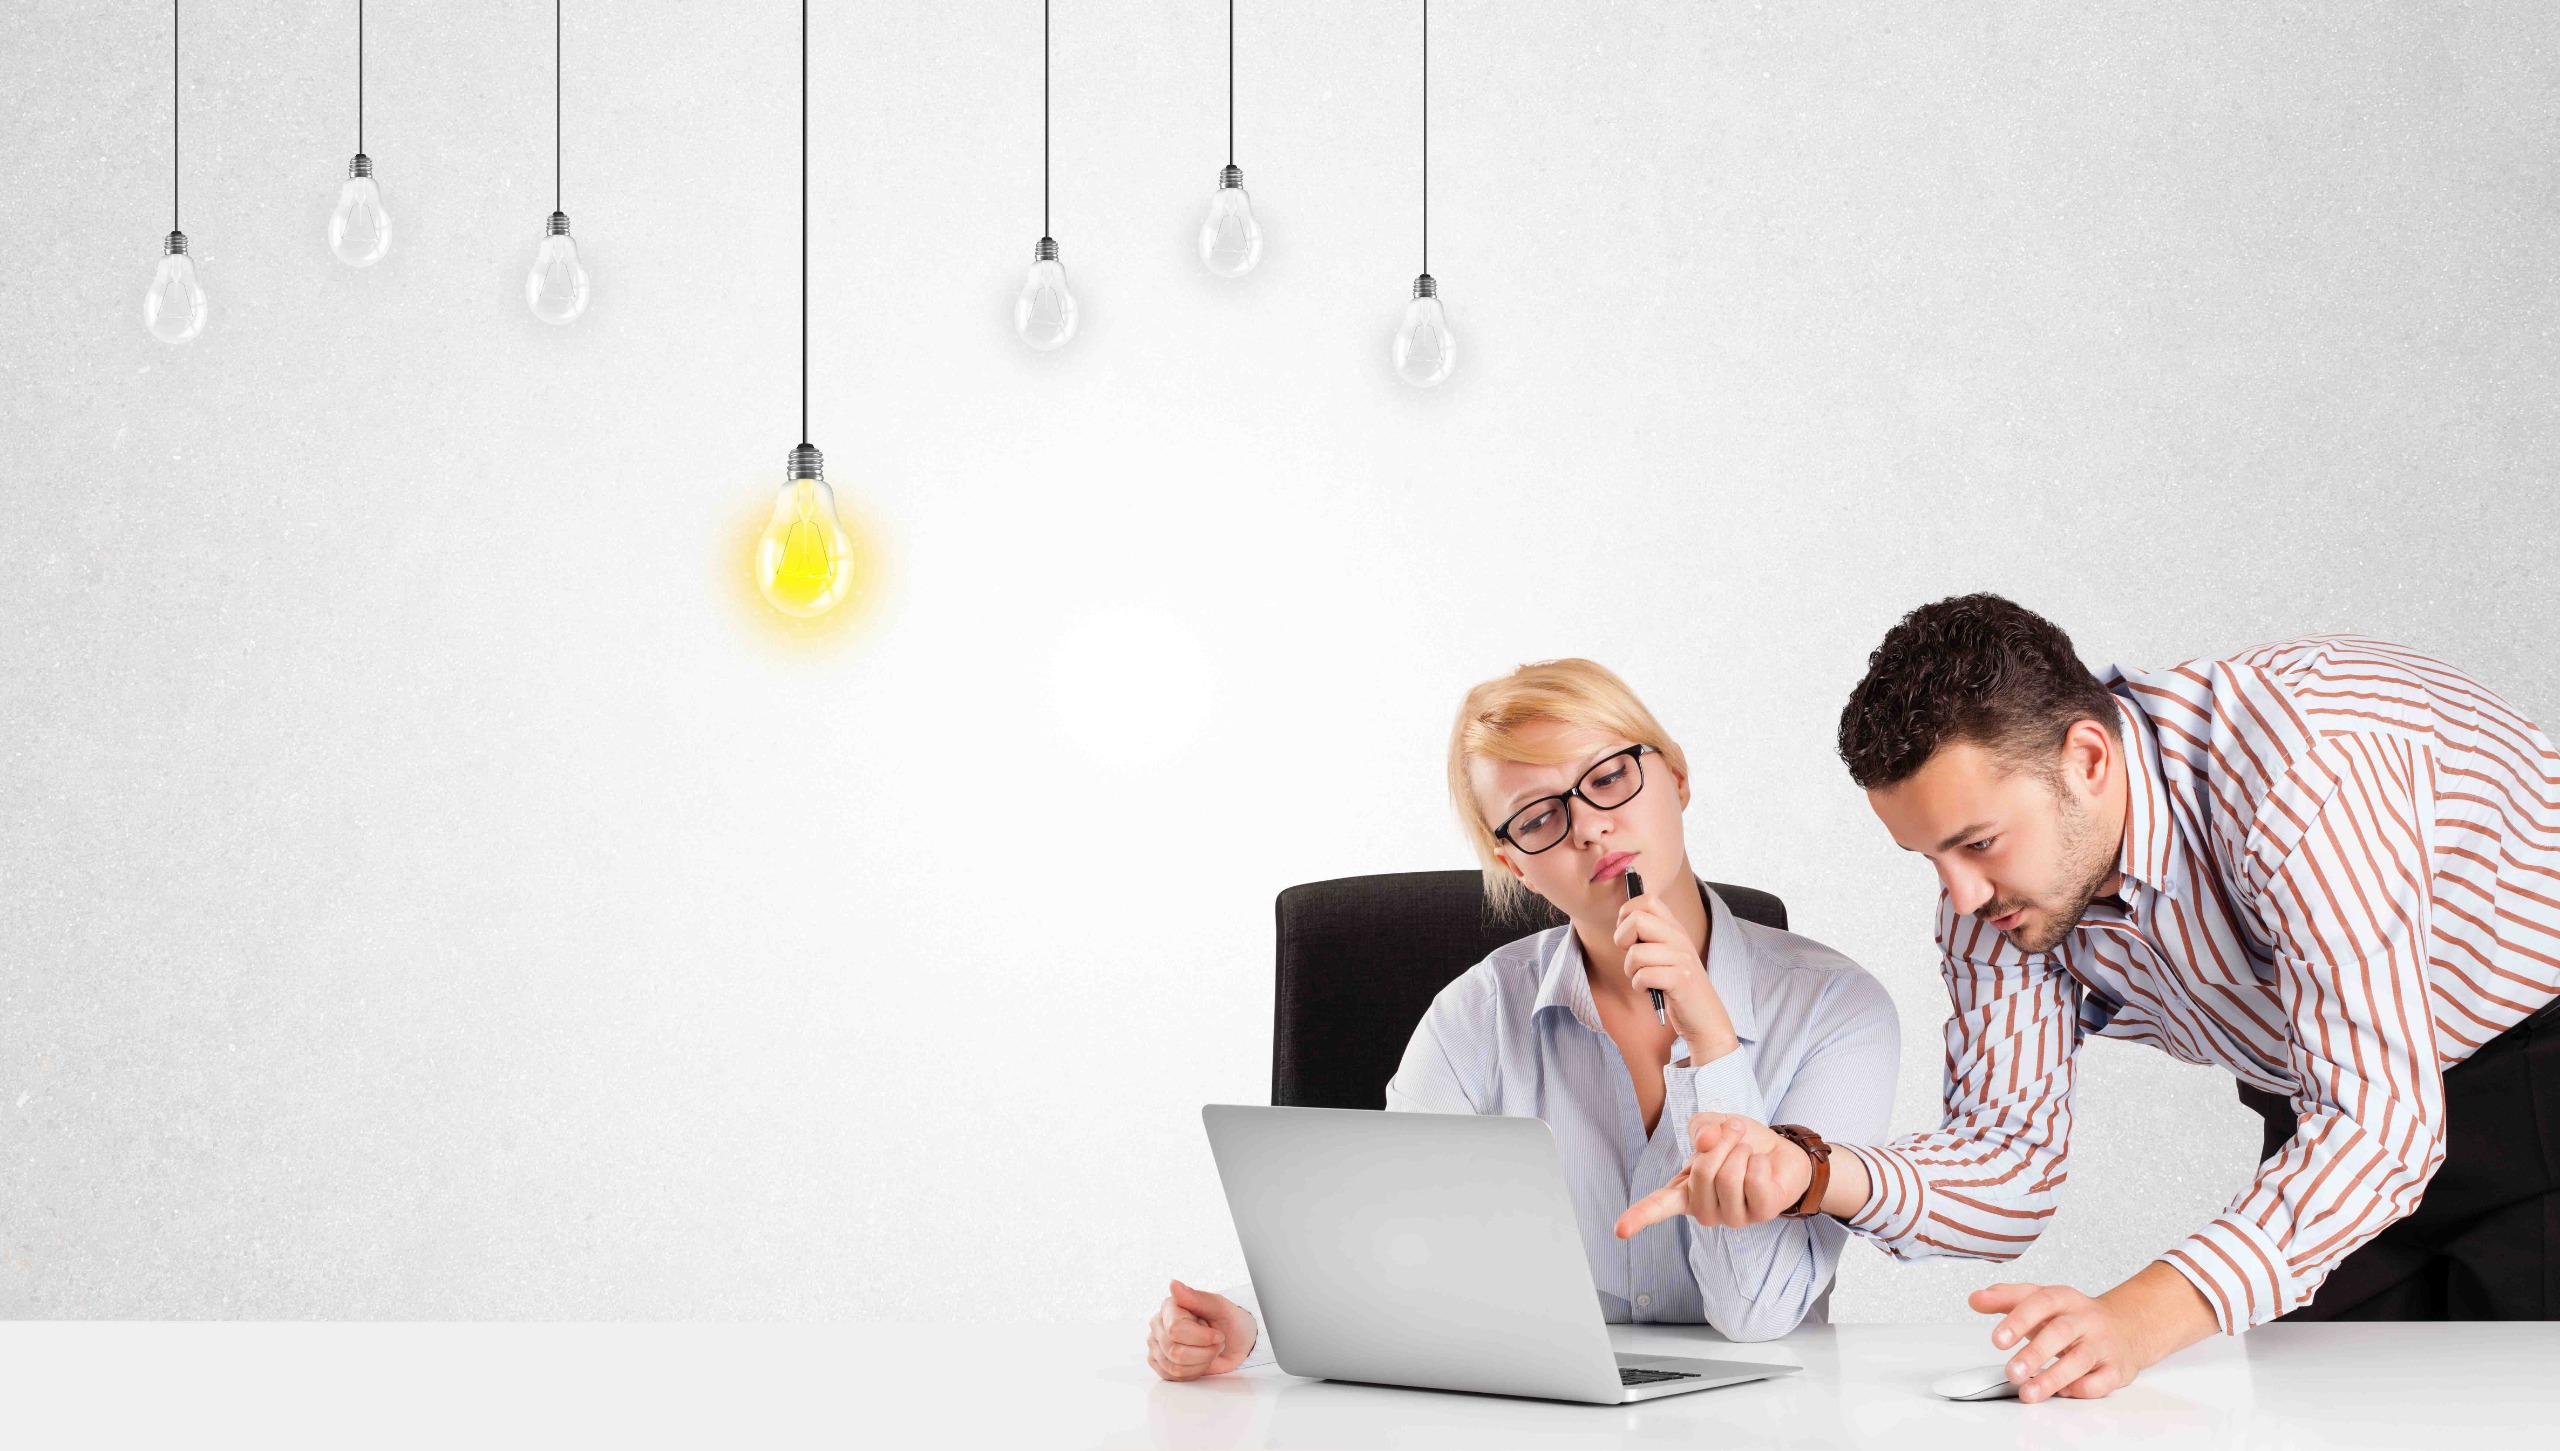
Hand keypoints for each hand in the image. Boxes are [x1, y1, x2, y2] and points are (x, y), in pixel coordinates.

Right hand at [1145, 1278, 1256, 1381]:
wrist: (1235, 1342)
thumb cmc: (1229, 1321)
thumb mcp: (1220, 1307)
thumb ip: (1197, 1297)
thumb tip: (1173, 1284)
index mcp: (1170, 1306)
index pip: (1176, 1330)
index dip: (1202, 1338)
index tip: (1218, 1335)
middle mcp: (1158, 1324)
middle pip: (1175, 1351)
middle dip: (1204, 1352)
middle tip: (1215, 1343)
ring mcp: (1156, 1344)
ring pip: (1174, 1366)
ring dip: (1201, 1362)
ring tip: (1208, 1350)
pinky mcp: (1158, 1362)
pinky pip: (1173, 1376)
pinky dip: (1193, 1372)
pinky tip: (1200, 1361)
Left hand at [1611, 893, 1737, 1060]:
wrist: (1704, 1017)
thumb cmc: (1676, 986)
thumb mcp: (1665, 953)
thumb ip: (1650, 934)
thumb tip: (1622, 918)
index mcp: (1675, 928)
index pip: (1648, 899)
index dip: (1627, 913)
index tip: (1628, 934)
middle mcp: (1680, 938)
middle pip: (1636, 920)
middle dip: (1622, 940)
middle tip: (1632, 957)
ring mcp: (1682, 958)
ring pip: (1635, 953)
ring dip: (1630, 970)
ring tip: (1644, 978)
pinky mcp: (1680, 979)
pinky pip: (1642, 976)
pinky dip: (1639, 986)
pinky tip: (1650, 990)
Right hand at [1613, 1112, 1811, 1236]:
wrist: (1780, 1152)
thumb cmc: (1740, 1144)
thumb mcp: (1713, 1125)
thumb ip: (1701, 1127)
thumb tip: (1706, 1140)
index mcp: (1686, 1191)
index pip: (1658, 1206)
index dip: (1638, 1217)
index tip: (1620, 1231)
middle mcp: (1706, 1210)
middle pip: (1702, 1174)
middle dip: (1721, 1143)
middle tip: (1733, 1133)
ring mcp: (1733, 1217)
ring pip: (1729, 1177)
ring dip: (1741, 1151)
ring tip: (1748, 1151)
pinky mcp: (1761, 1215)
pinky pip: (1755, 1180)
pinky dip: (1760, 1160)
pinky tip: (1762, 1165)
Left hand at [1970, 1283, 2145, 1401]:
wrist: (2126, 1327)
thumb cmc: (2073, 1316)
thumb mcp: (2040, 1300)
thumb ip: (2006, 1299)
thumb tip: (1975, 1299)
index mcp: (2064, 1298)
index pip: (2040, 1303)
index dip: (2018, 1320)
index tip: (1997, 1340)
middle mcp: (2085, 1319)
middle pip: (2061, 1332)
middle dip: (2034, 1354)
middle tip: (2011, 1372)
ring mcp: (2103, 1344)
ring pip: (2081, 1360)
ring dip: (2053, 1378)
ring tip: (2028, 1392)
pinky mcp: (2116, 1368)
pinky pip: (2102, 1381)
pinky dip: (2082, 1388)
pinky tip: (2063, 1392)